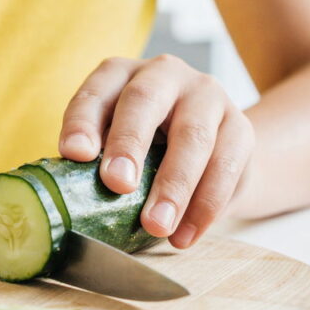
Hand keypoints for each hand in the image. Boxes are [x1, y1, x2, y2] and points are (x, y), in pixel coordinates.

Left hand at [59, 55, 253, 247]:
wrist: (214, 152)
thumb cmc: (147, 151)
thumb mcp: (115, 147)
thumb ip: (96, 164)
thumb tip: (69, 202)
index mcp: (121, 75)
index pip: (97, 92)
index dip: (83, 121)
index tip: (74, 154)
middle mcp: (164, 74)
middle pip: (144, 100)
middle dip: (129, 143)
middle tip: (117, 184)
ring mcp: (206, 96)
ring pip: (192, 136)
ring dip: (173, 186)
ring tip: (156, 226)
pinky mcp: (241, 126)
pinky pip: (226, 165)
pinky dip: (205, 206)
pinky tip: (185, 235)